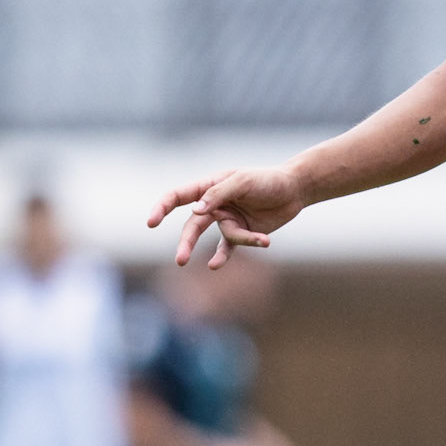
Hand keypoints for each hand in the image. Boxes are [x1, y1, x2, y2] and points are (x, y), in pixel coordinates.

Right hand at [147, 165, 305, 267]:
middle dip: (186, 243)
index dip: (162, 208)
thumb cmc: (267, 180)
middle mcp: (214, 204)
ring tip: (227, 259)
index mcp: (209, 186)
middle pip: (193, 226)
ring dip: (231, 244)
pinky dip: (225, 255)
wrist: (294, 189)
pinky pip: (230, 247)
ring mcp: (227, 219)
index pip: (178, 196)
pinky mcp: (241, 232)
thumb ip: (219, 194)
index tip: (151, 222)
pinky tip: (215, 265)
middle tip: (180, 260)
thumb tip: (196, 210)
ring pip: (219, 238)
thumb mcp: (243, 181)